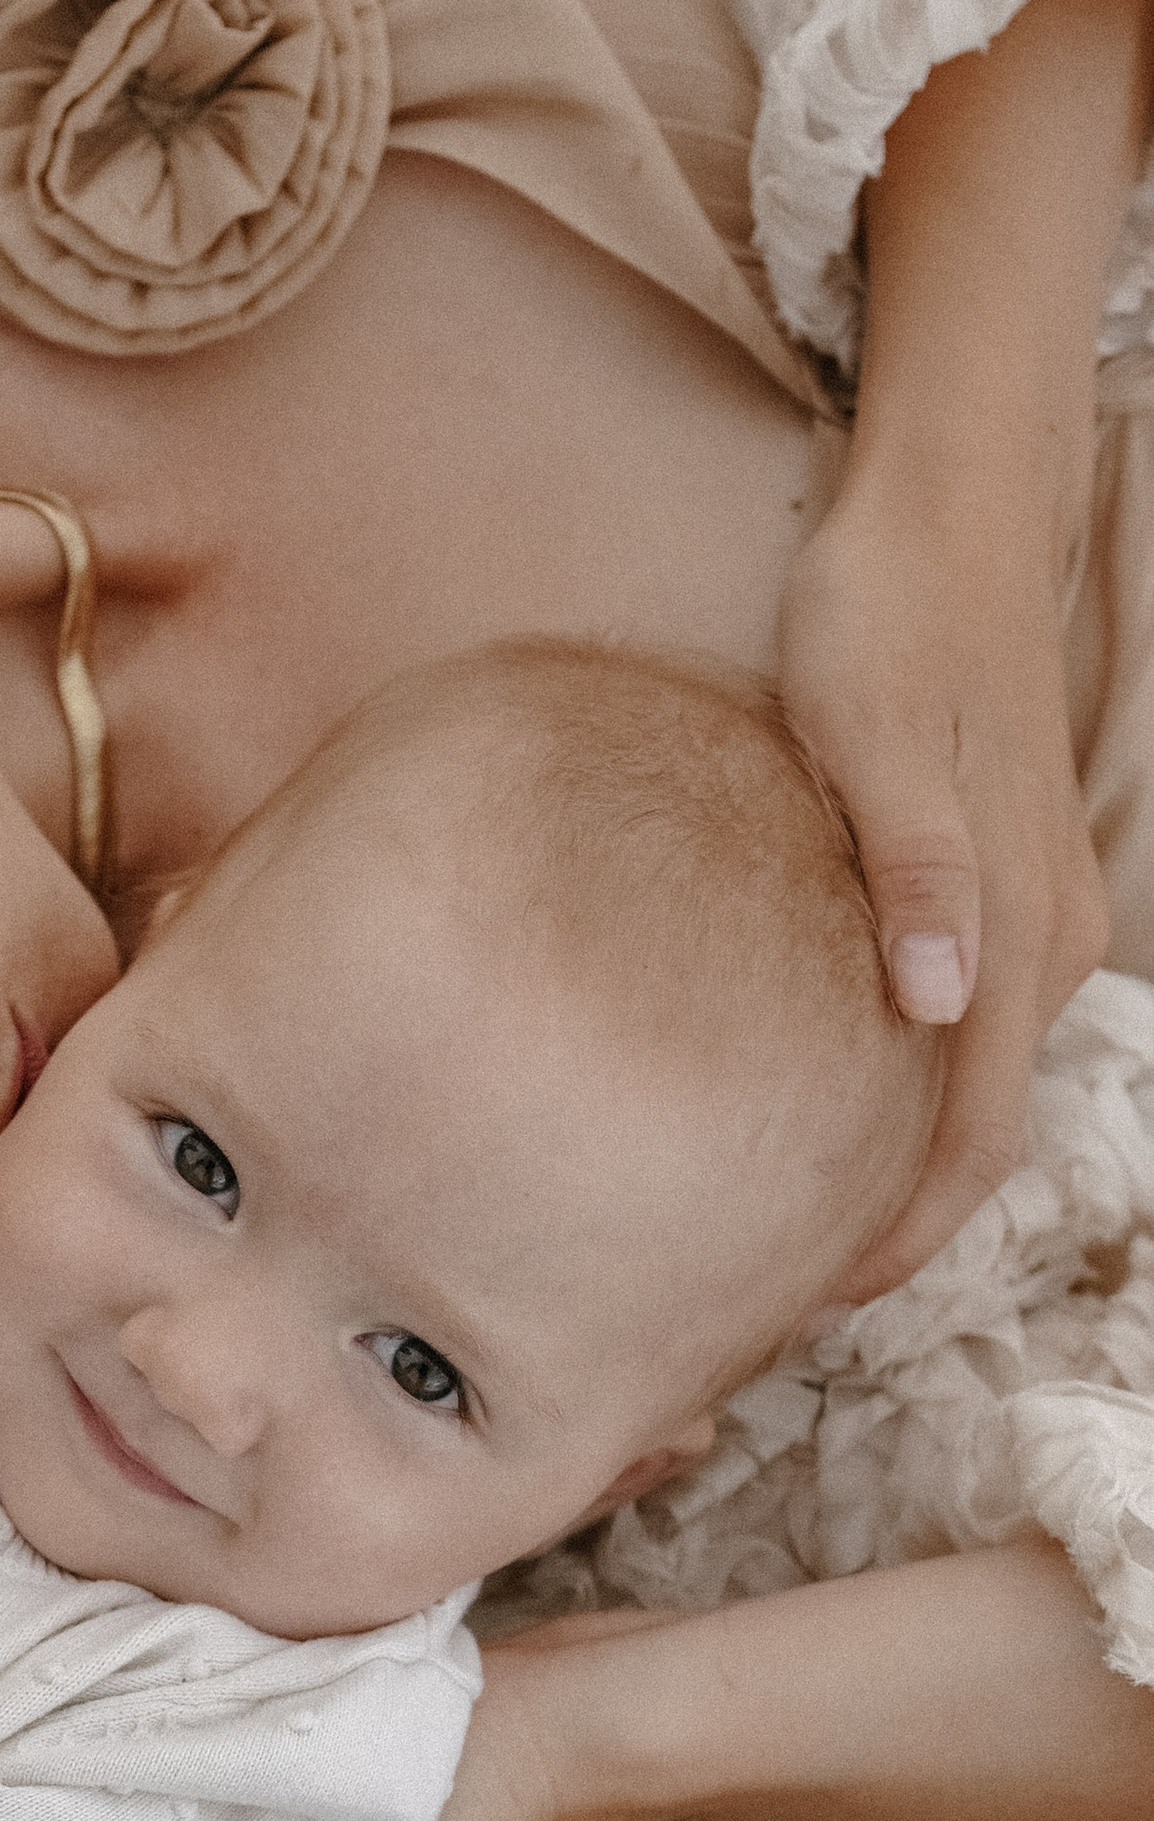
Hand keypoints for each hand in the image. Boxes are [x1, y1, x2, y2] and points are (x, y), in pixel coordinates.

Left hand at [779, 465, 1105, 1295]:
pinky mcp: (1009, 884)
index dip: (898, 1240)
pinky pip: (973, 1027)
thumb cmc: (886, 613)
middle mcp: (1049, 937)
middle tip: (770, 1303)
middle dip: (895, 1232)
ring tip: (787, 1229)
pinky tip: (829, 1113)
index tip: (804, 1307)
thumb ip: (916, 870)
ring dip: (901, 1168)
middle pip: (979, 1135)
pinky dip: (912, 1094)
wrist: (947, 513)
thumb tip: (938, 1000)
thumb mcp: (871, 734)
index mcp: (1015, 925)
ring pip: (979, 1084)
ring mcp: (1039, 913)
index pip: (970, 1138)